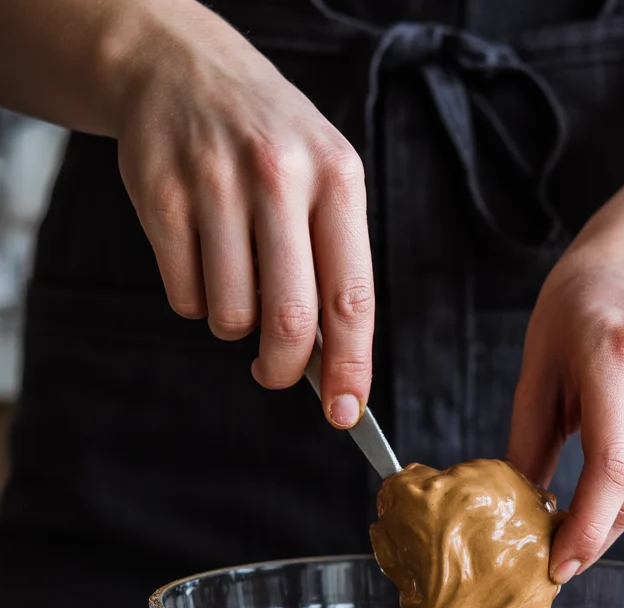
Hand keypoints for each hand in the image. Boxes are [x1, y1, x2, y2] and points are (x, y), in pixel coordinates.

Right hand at [115, 8, 372, 425]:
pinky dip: (195, 300)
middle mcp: (279, 177)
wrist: (181, 67)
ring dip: (234, 325)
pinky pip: (184, 297)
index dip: (350, 367)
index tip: (345, 411)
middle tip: (273, 374)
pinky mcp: (160, 196)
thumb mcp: (323, 181)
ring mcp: (215, 184)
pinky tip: (201, 256)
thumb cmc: (270, 146)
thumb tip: (330, 366)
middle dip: (282, 370)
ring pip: (230, 316)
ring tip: (236, 281)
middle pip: (288, 321)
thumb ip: (333, 265)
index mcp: (336, 180)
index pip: (350, 298)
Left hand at [507, 245, 623, 582]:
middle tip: (561, 551)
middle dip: (594, 531)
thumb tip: (518, 524)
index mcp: (617, 352)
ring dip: (613, 497)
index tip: (560, 566)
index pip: (611, 463)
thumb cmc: (571, 324)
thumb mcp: (534, 375)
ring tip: (593, 449)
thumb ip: (526, 450)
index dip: (586, 527)